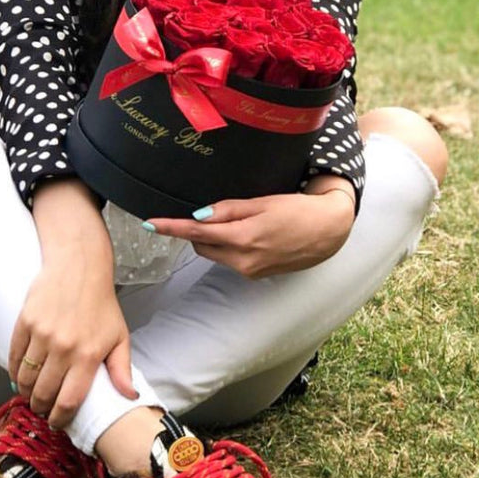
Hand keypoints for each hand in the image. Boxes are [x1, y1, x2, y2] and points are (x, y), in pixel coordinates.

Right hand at [9, 179, 137, 428]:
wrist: (79, 267)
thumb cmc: (101, 304)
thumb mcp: (119, 336)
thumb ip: (122, 369)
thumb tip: (130, 396)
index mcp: (89, 355)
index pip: (69, 401)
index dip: (60, 418)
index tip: (57, 422)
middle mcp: (64, 348)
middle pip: (43, 394)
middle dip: (41, 408)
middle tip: (43, 409)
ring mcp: (42, 335)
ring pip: (25, 379)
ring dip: (26, 392)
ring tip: (32, 394)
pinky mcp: (25, 323)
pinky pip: (14, 358)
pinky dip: (15, 372)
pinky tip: (21, 376)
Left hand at [144, 184, 355, 278]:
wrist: (329, 231)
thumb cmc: (298, 210)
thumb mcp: (263, 202)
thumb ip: (229, 210)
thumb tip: (199, 216)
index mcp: (243, 239)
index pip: (196, 232)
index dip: (171, 228)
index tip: (150, 224)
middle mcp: (243, 261)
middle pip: (203, 245)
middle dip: (198, 230)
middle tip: (210, 211)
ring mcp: (250, 271)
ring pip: (216, 253)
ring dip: (215, 239)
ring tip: (238, 220)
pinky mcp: (256, 275)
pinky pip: (232, 259)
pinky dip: (230, 246)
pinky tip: (250, 233)